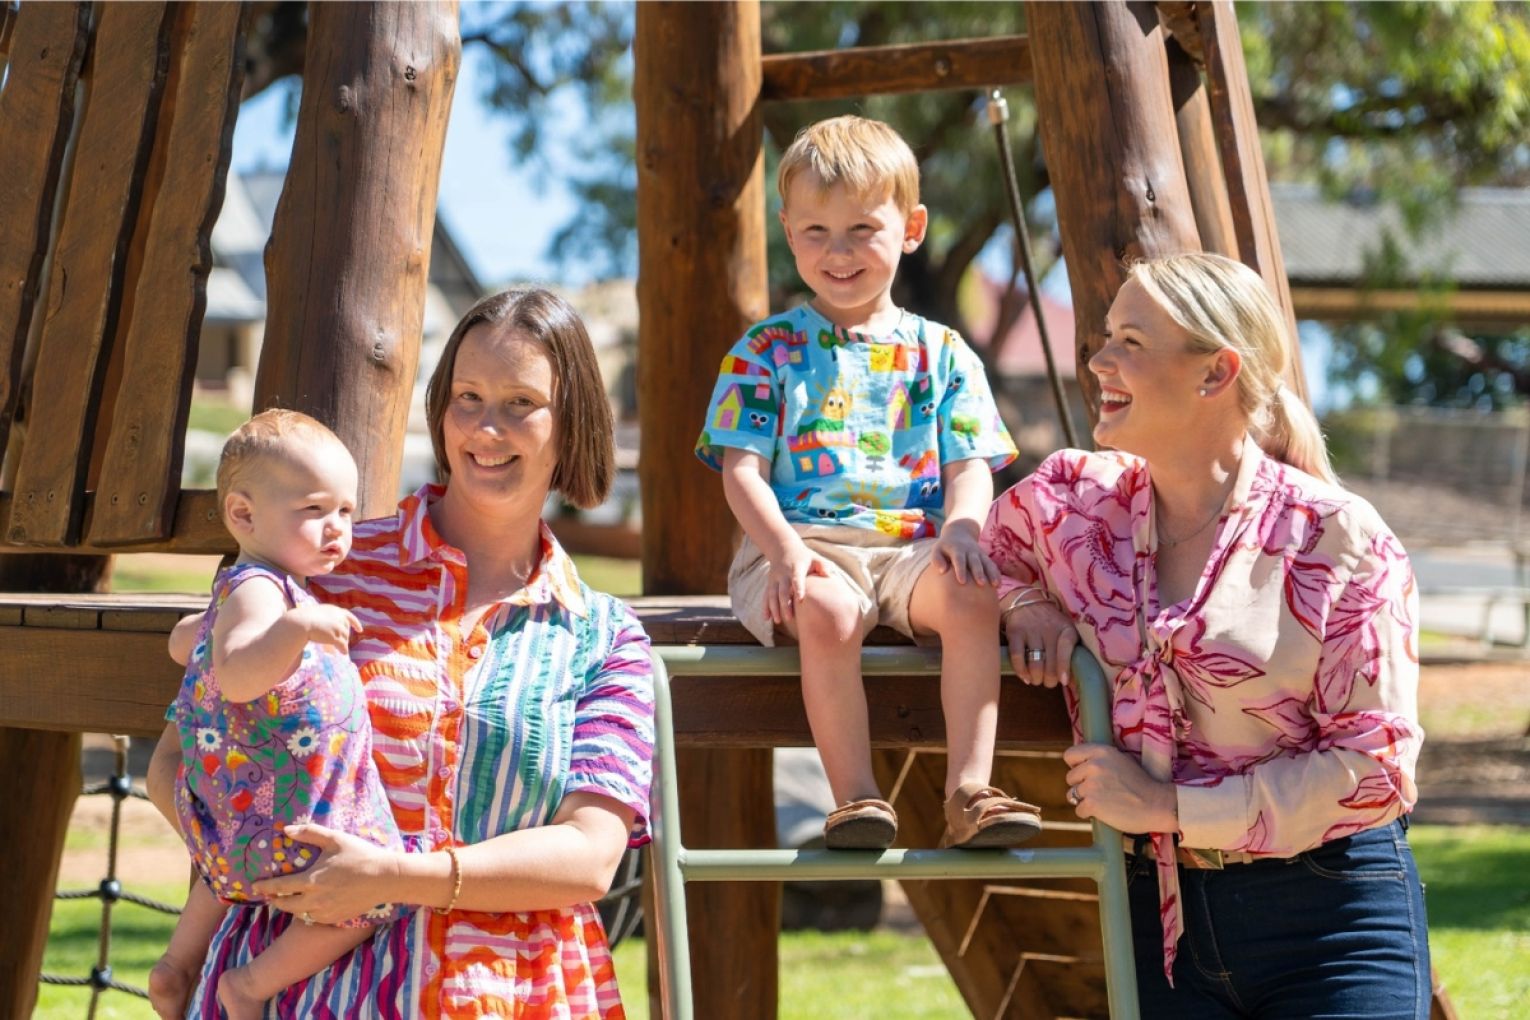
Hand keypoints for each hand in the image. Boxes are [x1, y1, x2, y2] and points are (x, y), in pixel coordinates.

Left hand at [251, 824, 398, 924]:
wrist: (385, 878)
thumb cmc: (360, 855)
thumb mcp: (335, 839)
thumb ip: (309, 833)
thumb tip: (286, 830)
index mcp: (311, 881)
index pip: (279, 887)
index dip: (265, 886)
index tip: (254, 885)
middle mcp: (315, 900)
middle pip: (285, 905)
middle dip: (275, 900)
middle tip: (270, 895)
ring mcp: (325, 912)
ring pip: (299, 914)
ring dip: (291, 908)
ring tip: (290, 901)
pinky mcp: (335, 919)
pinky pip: (314, 919)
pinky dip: (308, 913)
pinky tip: (311, 906)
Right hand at [290, 604, 361, 651]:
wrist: (299, 622)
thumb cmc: (301, 619)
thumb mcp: (313, 615)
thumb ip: (321, 619)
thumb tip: (323, 629)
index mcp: (333, 609)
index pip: (348, 616)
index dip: (355, 623)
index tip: (360, 630)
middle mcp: (338, 617)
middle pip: (346, 628)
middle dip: (345, 636)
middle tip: (344, 642)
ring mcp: (337, 627)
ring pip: (345, 637)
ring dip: (343, 643)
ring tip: (340, 649)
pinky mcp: (335, 636)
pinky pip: (342, 645)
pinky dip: (343, 649)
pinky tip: (343, 654)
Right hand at [765, 542, 830, 625]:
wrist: (783, 548)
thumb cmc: (804, 557)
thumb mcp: (815, 558)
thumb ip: (823, 565)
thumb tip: (828, 575)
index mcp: (795, 568)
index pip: (796, 578)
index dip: (798, 588)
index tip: (800, 600)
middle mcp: (783, 574)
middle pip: (782, 590)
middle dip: (784, 604)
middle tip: (789, 618)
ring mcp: (775, 579)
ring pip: (772, 594)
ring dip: (774, 608)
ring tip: (777, 621)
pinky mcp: (769, 583)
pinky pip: (766, 596)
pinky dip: (765, 607)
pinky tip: (766, 618)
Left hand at [932, 521, 998, 585]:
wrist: (959, 533)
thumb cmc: (944, 547)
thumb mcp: (937, 550)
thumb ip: (937, 559)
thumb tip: (942, 571)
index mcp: (957, 549)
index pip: (959, 559)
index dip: (960, 570)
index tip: (962, 581)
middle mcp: (969, 551)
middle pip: (975, 562)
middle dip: (979, 572)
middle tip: (981, 583)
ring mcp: (978, 553)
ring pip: (986, 563)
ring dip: (991, 573)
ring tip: (995, 584)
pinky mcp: (984, 556)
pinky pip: (992, 564)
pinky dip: (996, 573)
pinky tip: (998, 584)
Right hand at [1003, 598, 1077, 686]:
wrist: (1026, 601)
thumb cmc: (1050, 624)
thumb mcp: (1064, 632)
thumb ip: (1070, 655)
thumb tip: (1072, 683)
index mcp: (1065, 628)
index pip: (1066, 647)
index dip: (1064, 666)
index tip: (1063, 681)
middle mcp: (1049, 628)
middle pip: (1050, 664)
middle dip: (1049, 680)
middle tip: (1048, 681)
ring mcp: (1030, 630)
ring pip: (1034, 664)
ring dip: (1036, 678)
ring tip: (1036, 680)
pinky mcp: (1015, 632)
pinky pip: (1017, 657)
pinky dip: (1021, 671)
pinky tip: (1025, 676)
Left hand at [1062, 743, 1177, 833]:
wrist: (1157, 804)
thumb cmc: (1141, 784)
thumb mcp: (1121, 760)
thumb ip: (1100, 759)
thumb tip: (1080, 764)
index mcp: (1101, 751)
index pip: (1070, 755)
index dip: (1075, 766)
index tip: (1084, 774)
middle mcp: (1094, 765)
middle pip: (1070, 777)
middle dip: (1081, 786)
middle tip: (1101, 791)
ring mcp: (1091, 785)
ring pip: (1072, 795)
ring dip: (1084, 800)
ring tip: (1104, 802)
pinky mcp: (1091, 803)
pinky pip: (1079, 810)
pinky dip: (1090, 814)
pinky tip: (1106, 812)